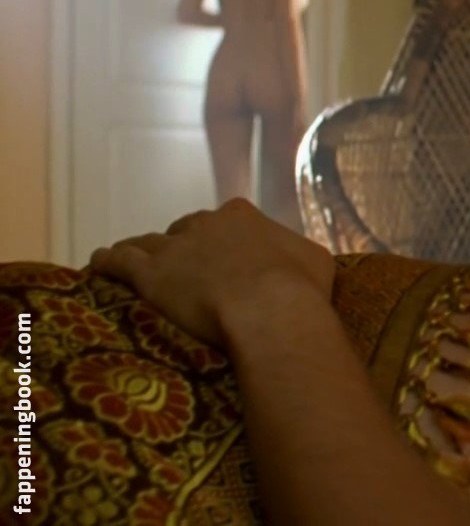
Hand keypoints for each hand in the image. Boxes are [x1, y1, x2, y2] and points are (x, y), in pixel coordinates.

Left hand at [89, 198, 334, 346]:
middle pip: (185, 230)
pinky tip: (97, 263)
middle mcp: (205, 224)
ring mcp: (175, 248)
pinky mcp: (150, 274)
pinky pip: (118, 261)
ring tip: (128, 256)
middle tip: (184, 267)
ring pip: (148, 243)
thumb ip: (301, 252)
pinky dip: (106, 261)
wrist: (272, 310)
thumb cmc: (301, 289)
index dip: (223, 239)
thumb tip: (305, 257)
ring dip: (140, 250)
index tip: (224, 256)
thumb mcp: (316, 260)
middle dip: (183, 245)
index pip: (225, 220)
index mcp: (243, 215)